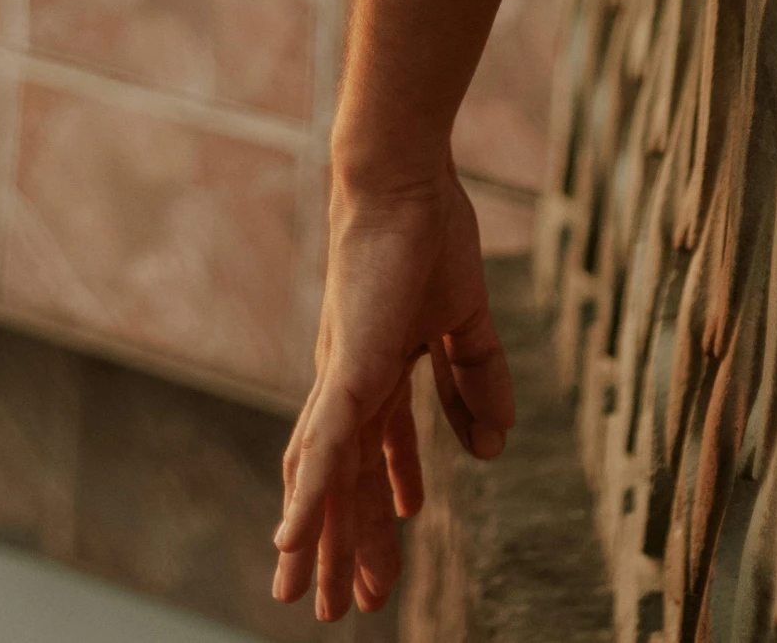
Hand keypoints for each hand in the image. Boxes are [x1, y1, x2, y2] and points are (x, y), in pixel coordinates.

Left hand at [272, 155, 513, 620]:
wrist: (402, 176)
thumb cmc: (428, 230)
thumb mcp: (467, 320)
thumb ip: (477, 380)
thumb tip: (489, 449)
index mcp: (379, 365)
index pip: (379, 452)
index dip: (386, 501)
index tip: (394, 542)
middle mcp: (348, 378)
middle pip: (344, 479)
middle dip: (343, 542)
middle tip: (338, 606)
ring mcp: (342, 376)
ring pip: (327, 479)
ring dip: (319, 541)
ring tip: (310, 601)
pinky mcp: (346, 368)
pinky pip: (324, 447)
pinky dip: (307, 497)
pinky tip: (287, 540)